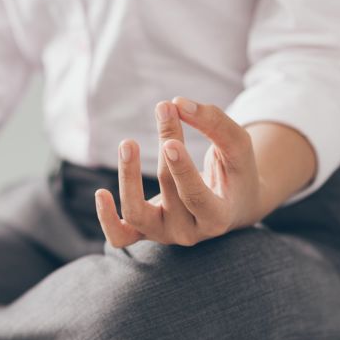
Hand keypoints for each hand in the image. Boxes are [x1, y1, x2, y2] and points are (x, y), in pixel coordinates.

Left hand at [94, 97, 265, 247]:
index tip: (170, 142)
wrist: (232, 205)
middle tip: (165, 110)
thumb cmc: (236, 172)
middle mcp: (189, 232)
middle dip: (165, 151)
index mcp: (218, 218)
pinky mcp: (145, 232)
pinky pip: (119, 236)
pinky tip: (101, 193)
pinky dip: (106, 219)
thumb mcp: (238, 147)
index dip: (182, 172)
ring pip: (137, 214)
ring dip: (128, 177)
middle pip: (170, 193)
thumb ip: (215, 124)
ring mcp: (164, 234)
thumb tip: (177, 103)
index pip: (196, 198)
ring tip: (128, 143)